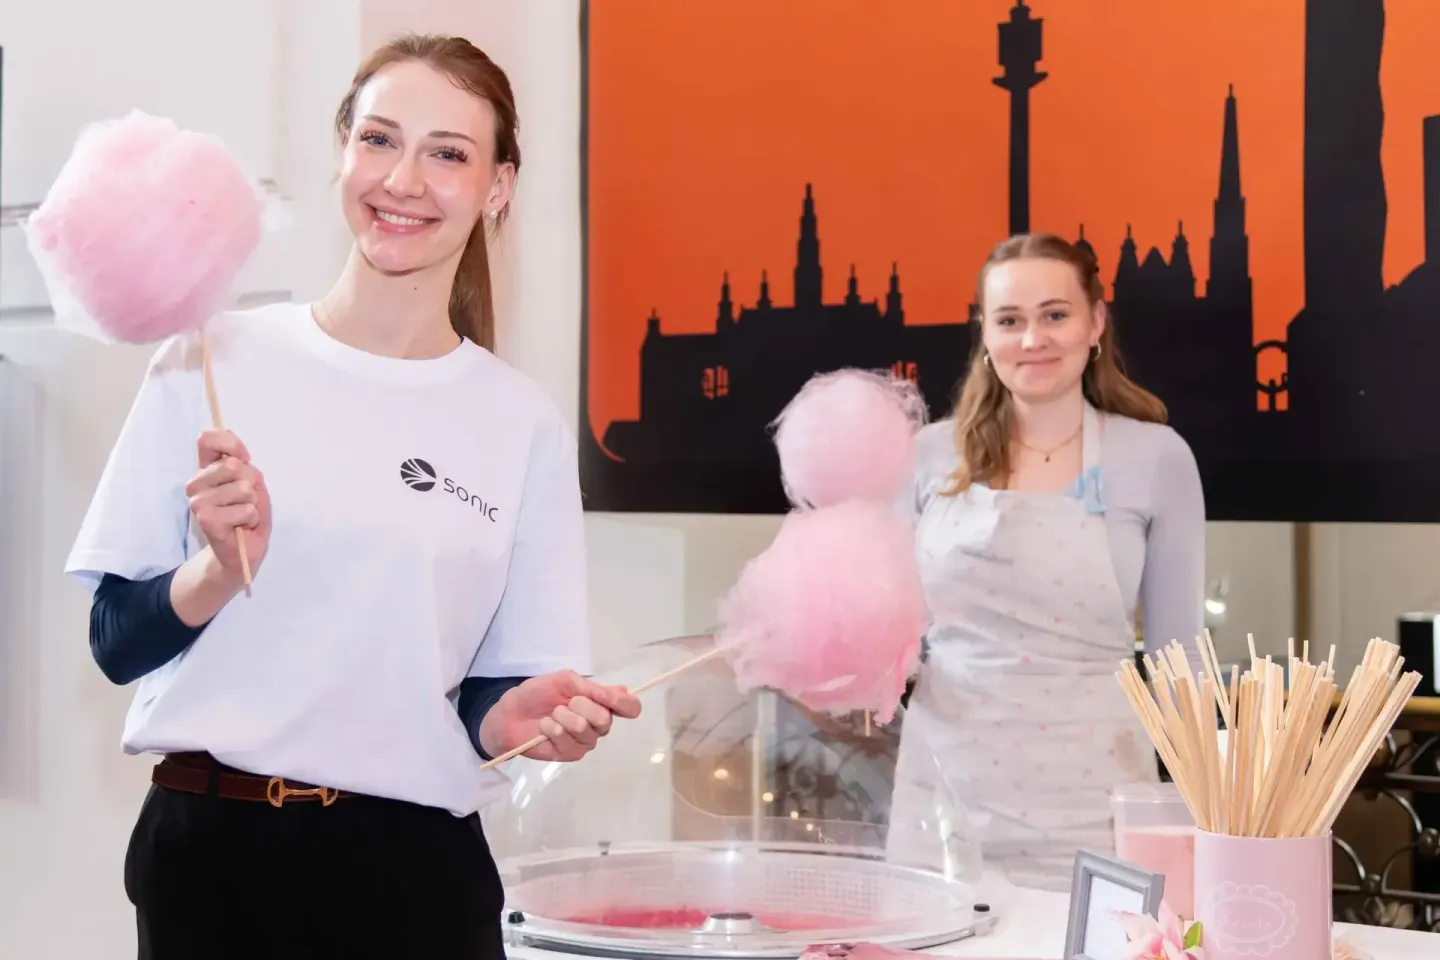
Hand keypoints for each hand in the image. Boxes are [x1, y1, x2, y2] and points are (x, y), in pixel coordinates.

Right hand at [186, 429, 270, 583]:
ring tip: (242, 515)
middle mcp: (196, 483)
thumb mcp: (252, 483)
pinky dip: (251, 519)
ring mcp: (198, 502)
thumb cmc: (248, 514)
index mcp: (206, 469)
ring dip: (252, 504)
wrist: (243, 551)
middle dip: (250, 484)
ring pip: (243, 489)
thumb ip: (243, 464)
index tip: (243, 460)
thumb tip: (233, 449)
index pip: (208, 439)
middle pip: (233, 465)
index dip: (232, 446)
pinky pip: (246, 510)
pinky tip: (240, 527)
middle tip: (244, 500)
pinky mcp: (206, 520)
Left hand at [480, 670, 641, 761]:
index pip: (629, 707)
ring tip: (552, 714)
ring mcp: (585, 741)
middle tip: (566, 702)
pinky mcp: (570, 754)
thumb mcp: (565, 681)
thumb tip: (623, 691)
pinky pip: (569, 742)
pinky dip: (554, 729)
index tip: (608, 697)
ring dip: (565, 717)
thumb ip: (592, 688)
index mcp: (600, 703)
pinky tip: (545, 727)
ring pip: (587, 730)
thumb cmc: (536, 694)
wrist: (509, 714)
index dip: (624, 704)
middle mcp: (598, 724)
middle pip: (606, 719)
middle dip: (583, 706)